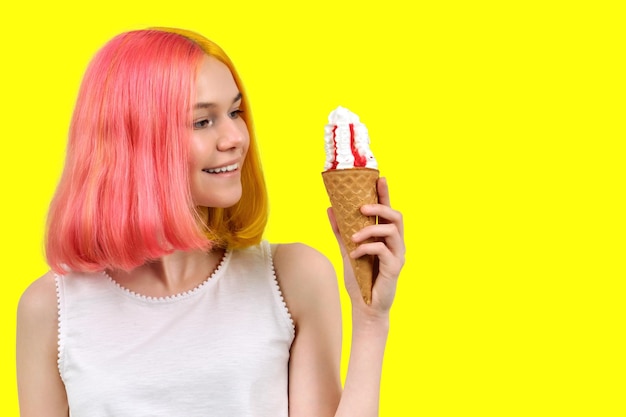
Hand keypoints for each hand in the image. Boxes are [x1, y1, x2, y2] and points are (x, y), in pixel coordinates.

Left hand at [328, 177, 404, 313]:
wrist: (364, 307)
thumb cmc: (359, 279)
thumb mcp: (347, 250)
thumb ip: (341, 230)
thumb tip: (330, 208)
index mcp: (386, 237)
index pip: (387, 210)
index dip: (385, 194)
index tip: (379, 178)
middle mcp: (396, 243)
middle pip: (396, 216)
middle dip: (380, 207)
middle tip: (361, 208)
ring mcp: (397, 255)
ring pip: (392, 230)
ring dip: (370, 229)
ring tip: (353, 237)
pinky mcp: (394, 267)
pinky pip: (383, 250)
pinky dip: (366, 249)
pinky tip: (354, 255)